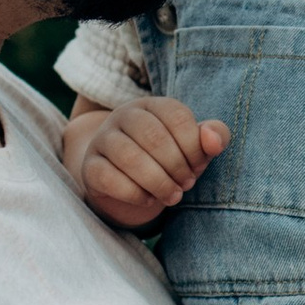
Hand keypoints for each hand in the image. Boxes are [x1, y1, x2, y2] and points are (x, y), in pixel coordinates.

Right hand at [62, 94, 226, 230]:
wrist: (128, 184)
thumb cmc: (168, 160)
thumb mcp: (194, 148)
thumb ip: (214, 137)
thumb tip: (213, 140)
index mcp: (153, 105)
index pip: (177, 117)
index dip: (194, 147)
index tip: (198, 167)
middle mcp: (124, 116)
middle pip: (154, 137)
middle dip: (177, 166)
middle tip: (187, 184)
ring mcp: (102, 139)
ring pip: (130, 158)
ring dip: (159, 182)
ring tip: (173, 196)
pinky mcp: (90, 166)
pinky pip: (110, 178)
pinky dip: (135, 194)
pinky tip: (148, 199)